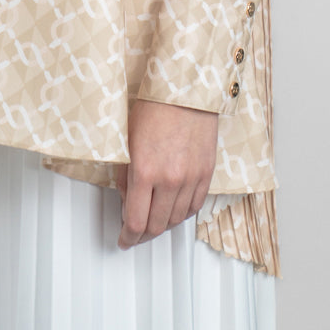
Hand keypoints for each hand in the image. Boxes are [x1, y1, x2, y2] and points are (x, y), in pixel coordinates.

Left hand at [114, 98, 217, 248]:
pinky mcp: (206, 173)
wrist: (184, 89)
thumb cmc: (153, 107)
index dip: (128, 237)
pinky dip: (182, 214)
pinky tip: (173, 212)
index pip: (136, 221)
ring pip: (176, 219)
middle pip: (156, 226)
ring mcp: (191, 178)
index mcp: (145, 171)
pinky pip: (194, 206)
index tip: (123, 240)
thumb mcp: (127, 141)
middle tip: (135, 235)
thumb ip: (126, 176)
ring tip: (153, 223)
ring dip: (162, 226)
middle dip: (142, 236)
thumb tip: (128, 202)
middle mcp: (170, 179)